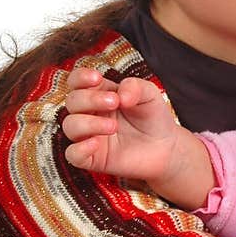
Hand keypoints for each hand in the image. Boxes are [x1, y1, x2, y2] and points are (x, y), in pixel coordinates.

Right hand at [62, 67, 180, 181]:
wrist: (165, 148)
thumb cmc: (153, 118)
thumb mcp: (150, 95)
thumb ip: (136, 87)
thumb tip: (120, 95)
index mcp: (99, 93)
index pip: (76, 81)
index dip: (80, 77)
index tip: (96, 78)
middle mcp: (90, 113)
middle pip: (72, 101)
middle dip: (90, 99)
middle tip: (114, 102)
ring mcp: (89, 136)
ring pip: (70, 126)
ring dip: (88, 123)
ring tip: (114, 126)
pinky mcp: (92, 158)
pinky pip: (73, 154)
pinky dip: (79, 149)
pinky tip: (96, 143)